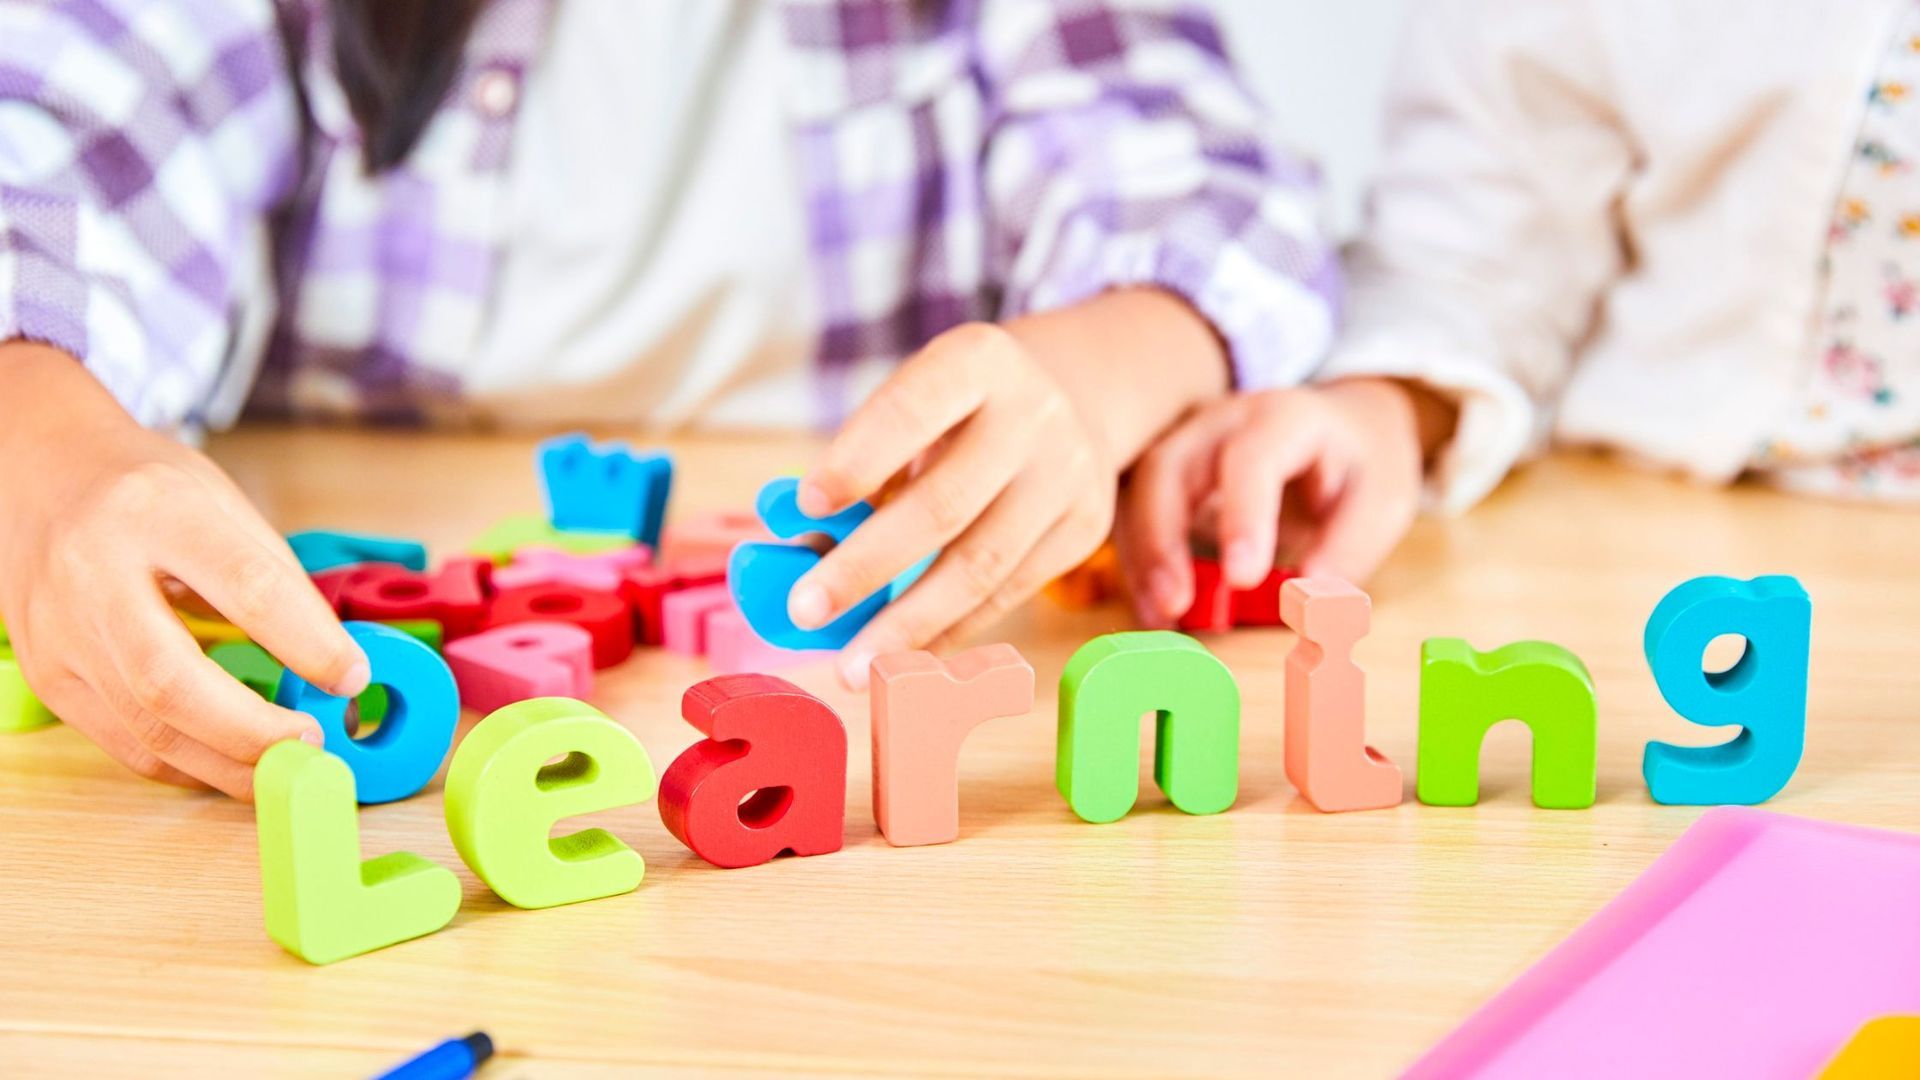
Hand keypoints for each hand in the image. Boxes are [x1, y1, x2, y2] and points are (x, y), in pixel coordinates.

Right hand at [0, 343, 369, 798]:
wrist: (41, 475)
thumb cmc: (146, 489)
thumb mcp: (221, 501)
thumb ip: (276, 578)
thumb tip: (338, 666)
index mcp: (153, 511)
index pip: (245, 586)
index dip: (308, 643)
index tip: (352, 677)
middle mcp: (92, 572)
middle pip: (170, 679)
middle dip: (253, 730)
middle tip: (311, 744)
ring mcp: (59, 631)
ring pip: (145, 727)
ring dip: (227, 763)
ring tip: (286, 765)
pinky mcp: (46, 676)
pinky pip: (124, 742)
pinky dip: (188, 763)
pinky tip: (231, 761)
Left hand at [785, 322, 1116, 688]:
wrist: (1070, 399)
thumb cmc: (958, 410)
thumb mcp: (914, 406)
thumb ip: (862, 467)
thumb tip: (800, 554)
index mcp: (977, 361)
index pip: (910, 411)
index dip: (856, 461)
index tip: (806, 507)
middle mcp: (1033, 414)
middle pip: (943, 504)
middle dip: (866, 566)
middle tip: (805, 611)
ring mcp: (1067, 475)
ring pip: (980, 565)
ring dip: (907, 625)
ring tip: (851, 666)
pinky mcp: (1083, 528)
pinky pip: (1008, 593)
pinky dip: (949, 632)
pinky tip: (903, 657)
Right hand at [1117, 377, 1443, 627]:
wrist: (1343, 428)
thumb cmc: (1361, 466)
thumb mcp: (1382, 502)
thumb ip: (1347, 548)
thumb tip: (1304, 601)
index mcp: (1285, 417)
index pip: (1252, 457)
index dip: (1243, 516)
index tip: (1244, 578)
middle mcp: (1222, 421)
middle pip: (1169, 466)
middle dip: (1162, 537)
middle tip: (1175, 604)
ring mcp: (1186, 444)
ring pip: (1138, 490)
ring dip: (1142, 557)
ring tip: (1160, 617)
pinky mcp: (1168, 475)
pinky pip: (1135, 513)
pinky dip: (1139, 564)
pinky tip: (1155, 610)